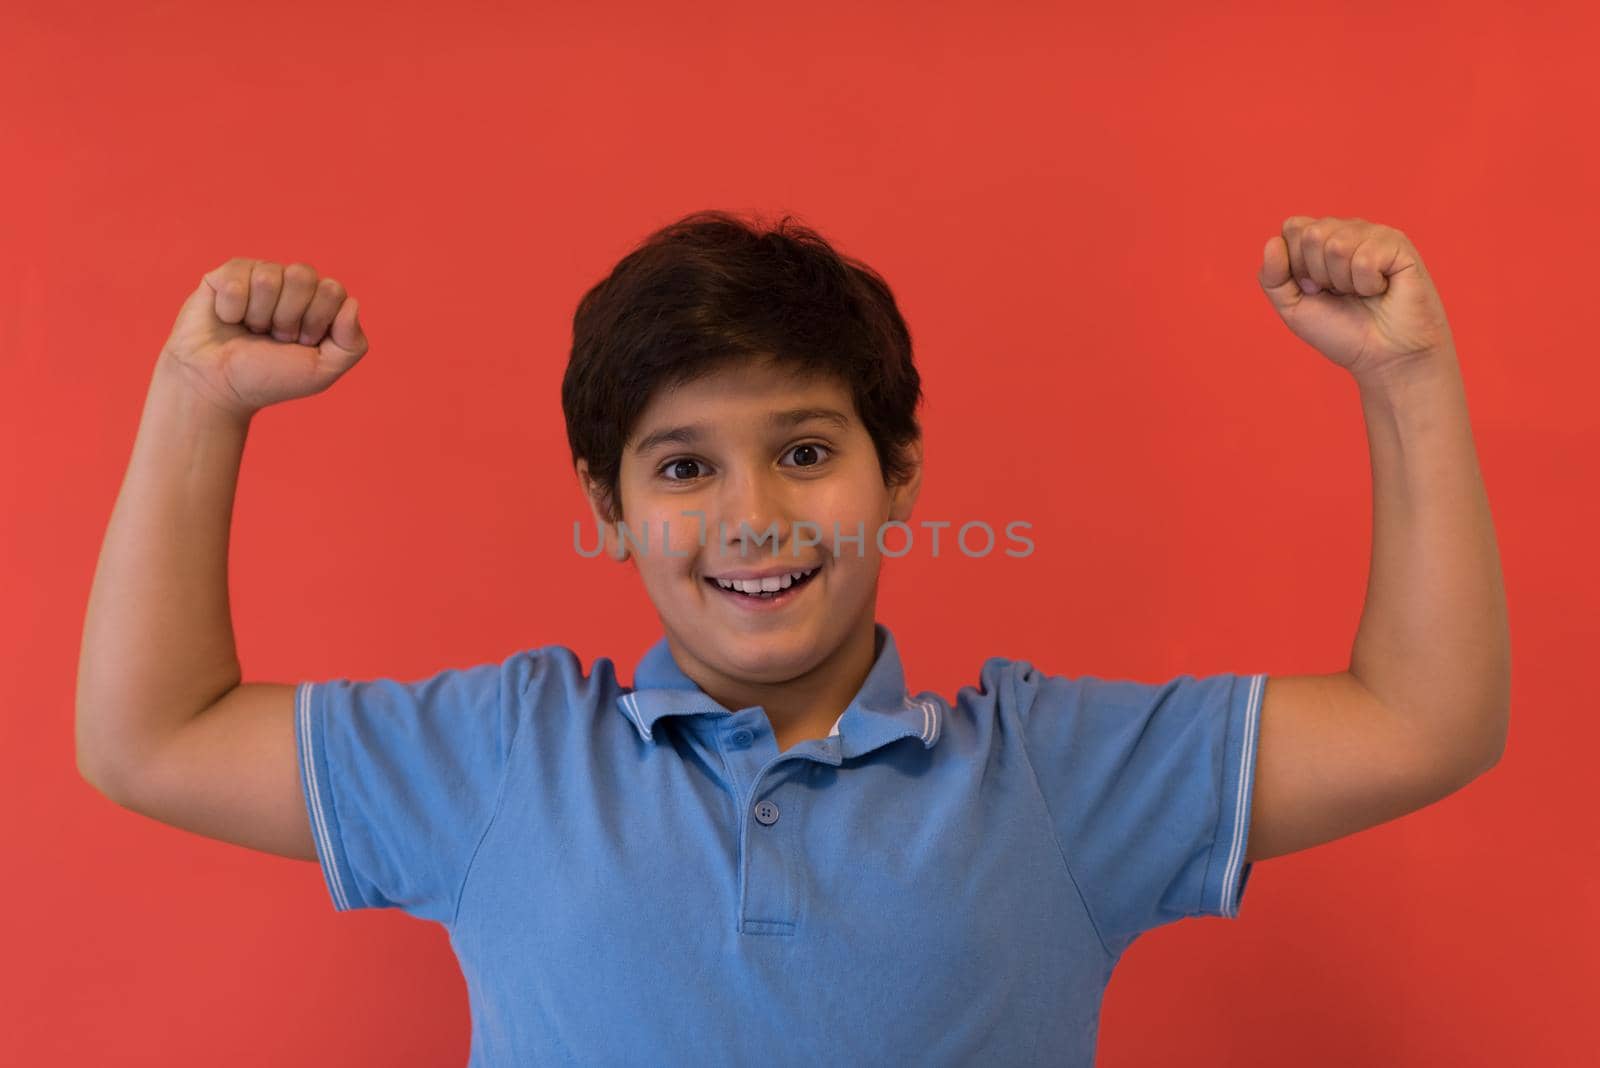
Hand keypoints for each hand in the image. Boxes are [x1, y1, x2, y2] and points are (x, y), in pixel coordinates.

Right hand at [160, 258, 369, 419]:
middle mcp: (291, 284)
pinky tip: (228, 320)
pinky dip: (231, 310)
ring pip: (268, 276)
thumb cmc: (270, 378)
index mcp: (319, 302)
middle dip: (288, 316)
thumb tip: (352, 303)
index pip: (332, 289)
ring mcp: (258, 276)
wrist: (218, 387)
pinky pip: (235, 279)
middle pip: (303, 275)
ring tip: (251, 330)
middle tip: (275, 337)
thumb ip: (352, 343)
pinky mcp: (224, 275)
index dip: (316, 321)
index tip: (301, 344)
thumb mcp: (322, 371)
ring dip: (259, 315)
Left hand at [1259, 217, 1455, 384]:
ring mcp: (1374, 234)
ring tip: (1361, 293)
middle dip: (1318, 274)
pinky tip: (1381, 289)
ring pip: (1336, 245)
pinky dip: (1367, 285)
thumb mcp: (1292, 308)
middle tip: (1340, 293)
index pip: (1292, 227)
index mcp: (1321, 239)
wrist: (1383, 357)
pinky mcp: (1398, 244)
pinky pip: (1365, 259)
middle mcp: (1347, 229)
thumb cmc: (1341, 331)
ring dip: (1343, 282)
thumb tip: (1272, 242)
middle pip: (1311, 234)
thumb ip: (1272, 277)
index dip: (1295, 265)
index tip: (1314, 289)